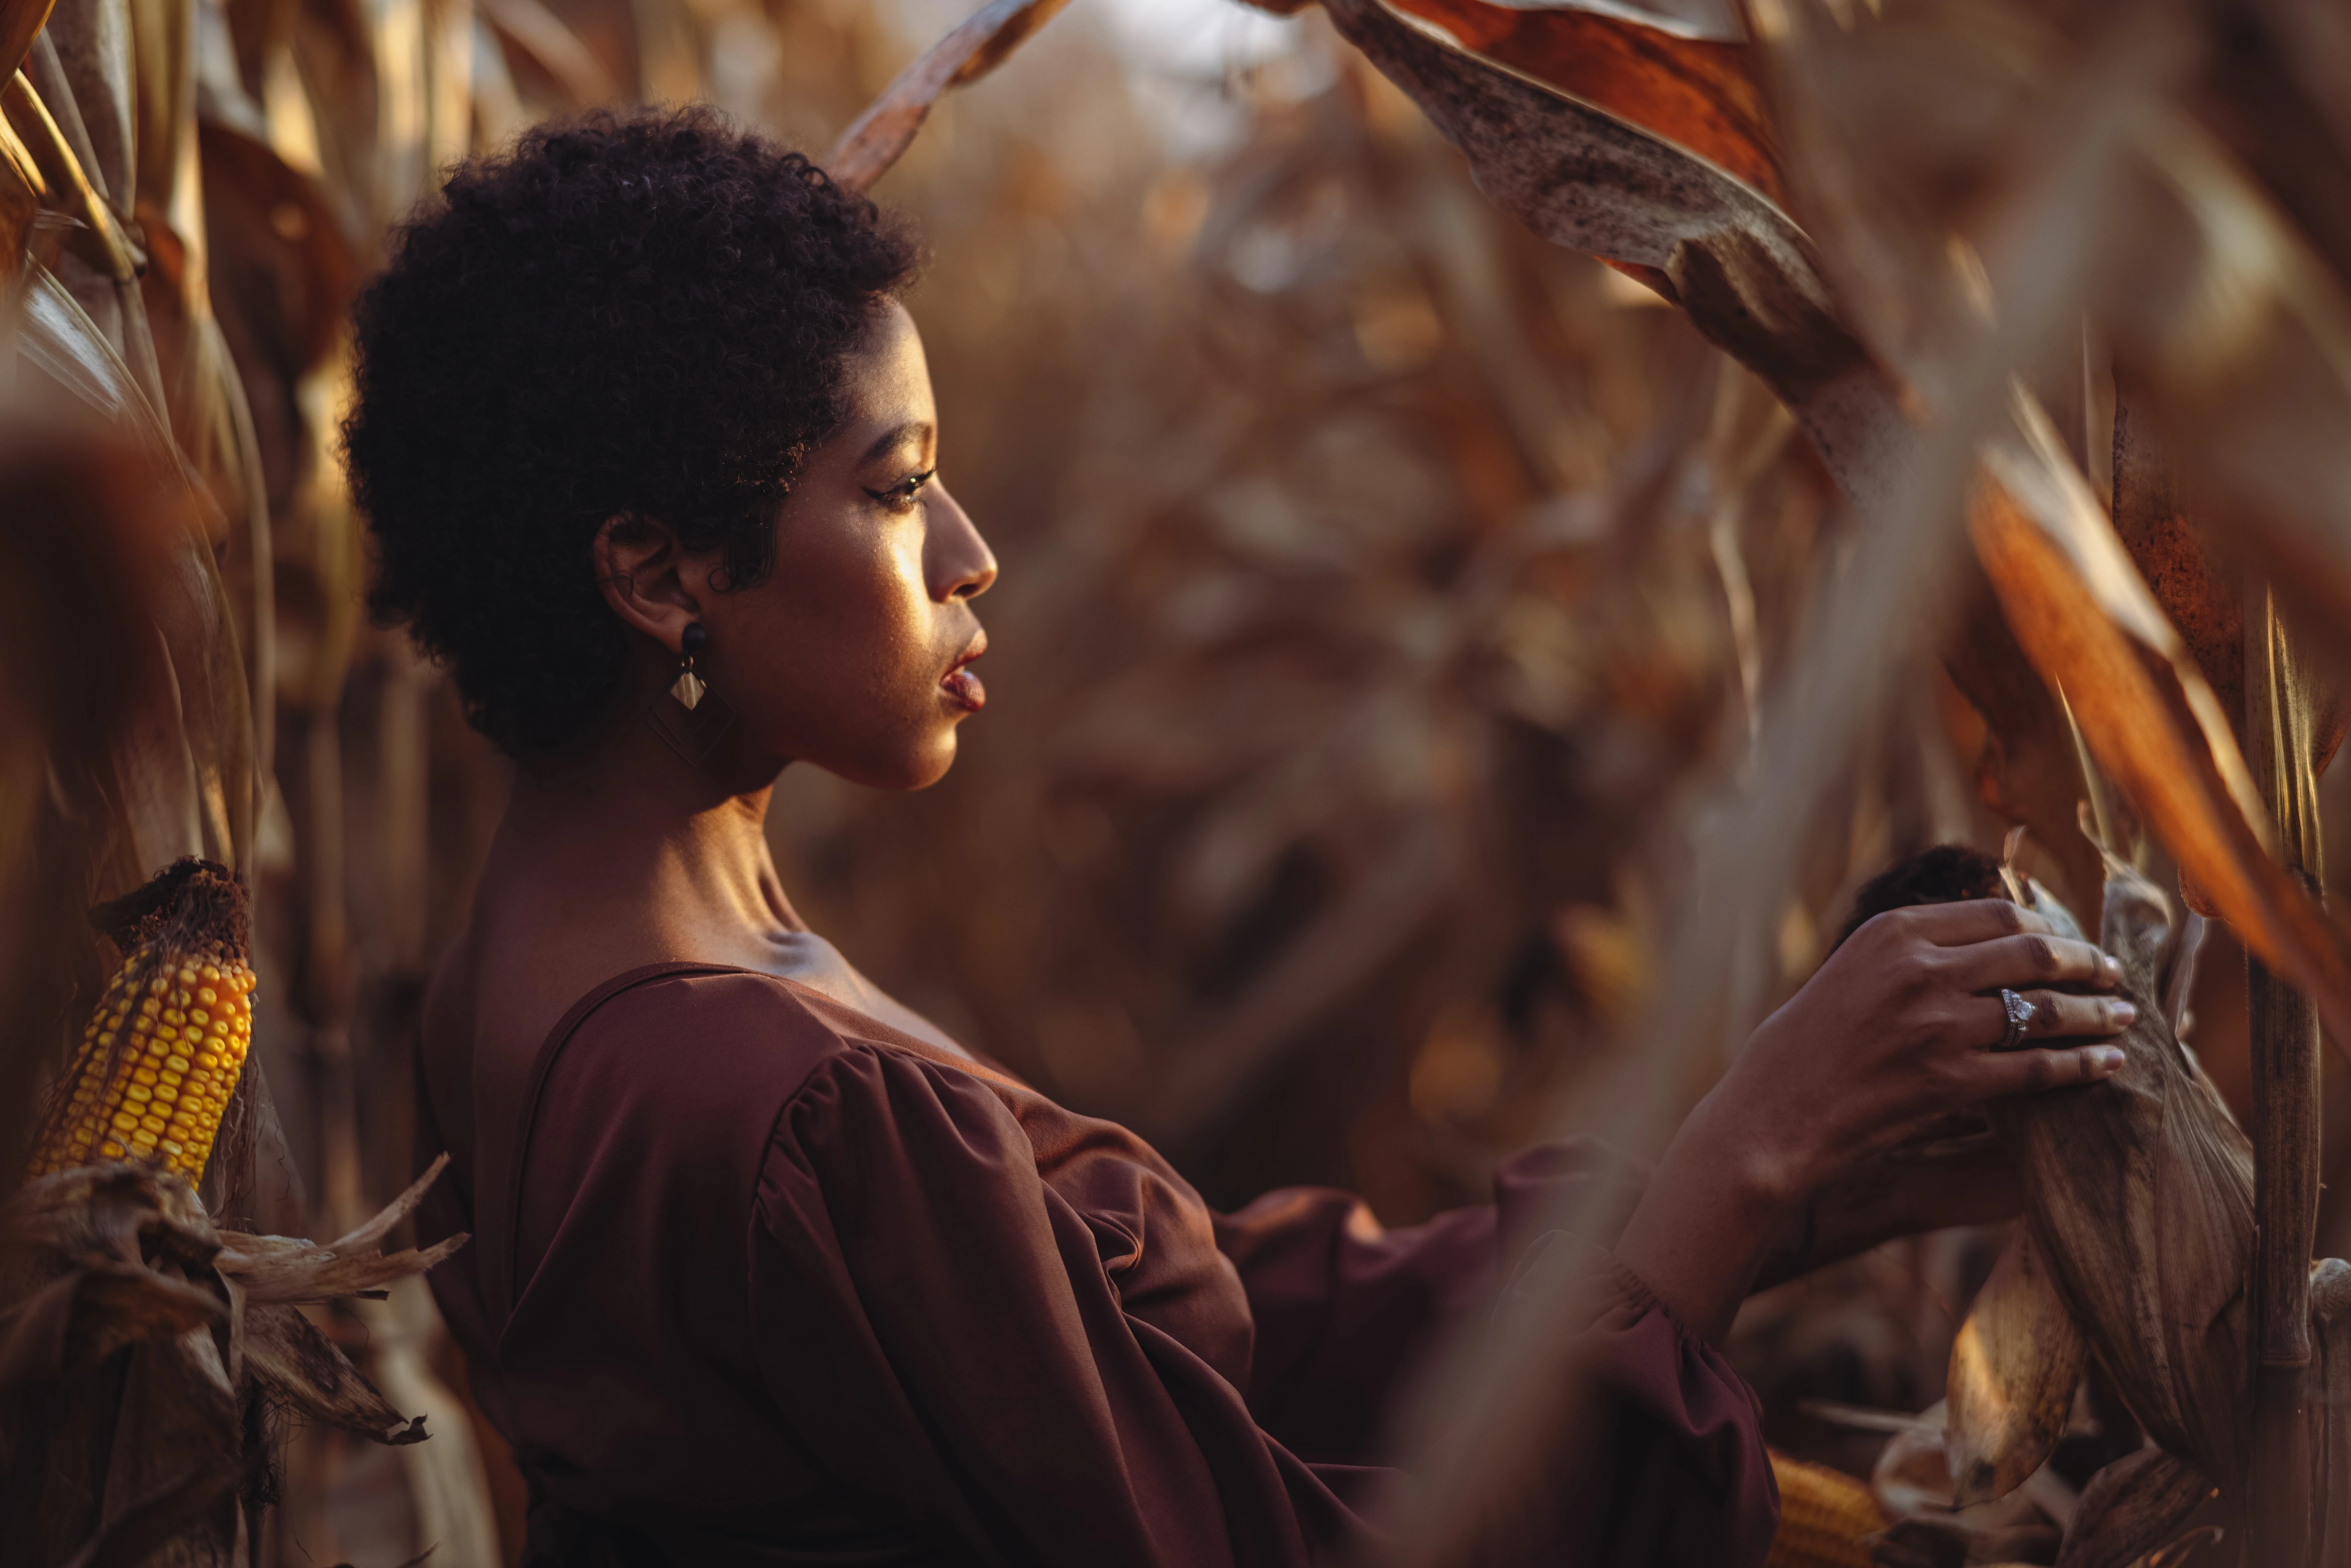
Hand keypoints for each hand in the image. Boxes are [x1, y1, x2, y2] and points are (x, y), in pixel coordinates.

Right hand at [1614, 899, 2130, 1340]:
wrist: (1772, 1115)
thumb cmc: (1803, 1050)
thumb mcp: (1849, 974)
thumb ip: (1909, 955)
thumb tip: (1981, 946)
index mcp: (1892, 932)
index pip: (1998, 914)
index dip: (2047, 927)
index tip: (2069, 943)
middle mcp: (1919, 969)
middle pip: (2033, 952)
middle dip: (2085, 963)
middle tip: (2113, 976)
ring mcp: (1937, 1025)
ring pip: (2046, 1009)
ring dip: (2096, 1013)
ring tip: (2122, 1018)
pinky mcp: (1950, 1080)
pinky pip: (2038, 1068)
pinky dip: (2080, 1064)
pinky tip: (2104, 1064)